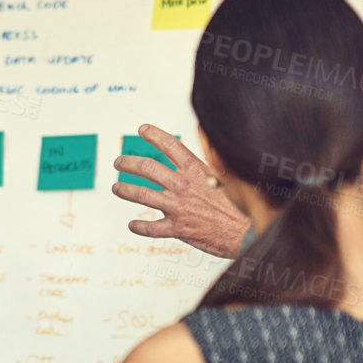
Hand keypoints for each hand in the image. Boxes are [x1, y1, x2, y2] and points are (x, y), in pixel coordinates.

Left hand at [111, 124, 249, 257]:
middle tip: (119, 162)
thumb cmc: (239, 204)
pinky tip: (132, 225)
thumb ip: (210, 155)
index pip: (169, 145)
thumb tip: (202, 132)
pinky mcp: (176, 228)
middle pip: (147, 167)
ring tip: (116, 187)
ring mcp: (177, 207)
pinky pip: (150, 228)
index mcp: (195, 170)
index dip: (153, 134)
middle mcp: (182, 185)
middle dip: (128, 163)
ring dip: (124, 190)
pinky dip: (139, 227)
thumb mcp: (226, 174)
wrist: (246, 233)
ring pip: (141, 194)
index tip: (142, 130)